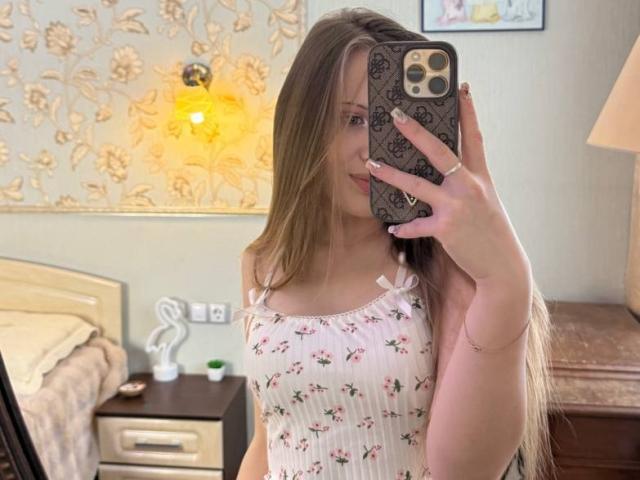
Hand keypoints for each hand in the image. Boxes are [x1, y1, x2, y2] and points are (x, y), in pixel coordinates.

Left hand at [366, 82, 530, 288]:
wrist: (503, 265)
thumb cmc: (491, 232)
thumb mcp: (486, 201)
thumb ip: (466, 185)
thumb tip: (442, 175)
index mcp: (480, 177)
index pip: (474, 137)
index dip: (468, 111)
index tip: (461, 88)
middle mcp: (469, 186)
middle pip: (439, 151)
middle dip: (416, 131)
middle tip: (396, 115)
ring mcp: (457, 206)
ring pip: (417, 185)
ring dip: (391, 174)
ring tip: (371, 164)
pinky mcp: (446, 228)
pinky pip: (417, 225)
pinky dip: (404, 226)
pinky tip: (393, 226)